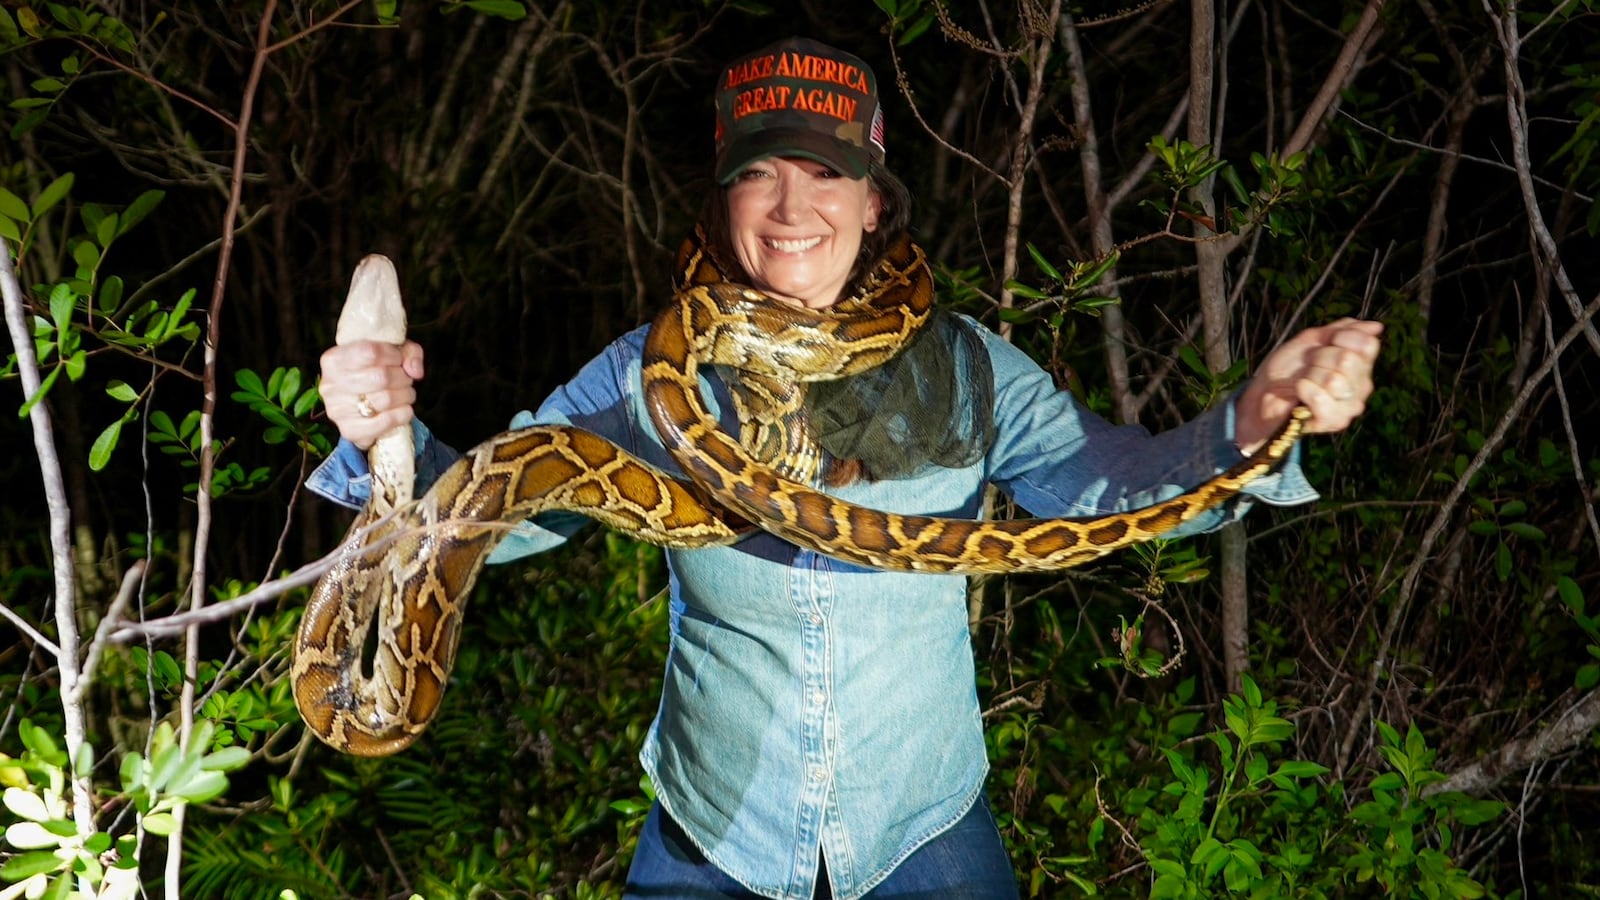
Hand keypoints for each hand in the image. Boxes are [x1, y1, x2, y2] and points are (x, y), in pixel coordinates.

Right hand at [319, 340, 424, 449]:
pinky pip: (385, 422)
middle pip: (382, 377)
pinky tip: (404, 410)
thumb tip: (415, 370)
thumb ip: (408, 352)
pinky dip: (403, 415)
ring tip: (405, 393)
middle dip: (403, 378)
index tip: (399, 360)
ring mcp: (337, 409)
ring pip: (386, 399)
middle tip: (405, 379)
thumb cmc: (375, 373)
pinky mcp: (349, 430)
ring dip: (406, 395)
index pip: (371, 352)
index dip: (394, 355)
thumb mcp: (391, 354)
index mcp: (334, 359)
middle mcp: (330, 384)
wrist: (361, 408)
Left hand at [1235, 318, 1382, 452]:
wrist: (1265, 392)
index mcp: (1361, 364)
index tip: (1322, 343)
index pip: (1366, 345)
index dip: (1341, 338)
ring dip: (1310, 376)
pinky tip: (1299, 391)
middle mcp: (1362, 386)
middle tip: (1308, 366)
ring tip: (1304, 382)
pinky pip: (1321, 398)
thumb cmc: (1289, 368)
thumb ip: (1342, 331)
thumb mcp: (1312, 340)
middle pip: (1347, 359)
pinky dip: (1304, 390)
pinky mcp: (1335, 421)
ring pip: (1334, 380)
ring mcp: (1350, 406)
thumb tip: (1376, 327)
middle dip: (1319, 358)